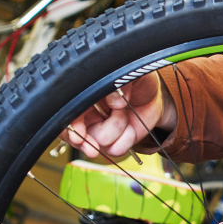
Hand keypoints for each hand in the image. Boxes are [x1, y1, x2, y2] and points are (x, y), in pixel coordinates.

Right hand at [60, 73, 176, 158]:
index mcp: (83, 96)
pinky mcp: (114, 143)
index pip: (67, 113)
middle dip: (84, 139)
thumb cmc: (136, 83)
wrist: (155, 97)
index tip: (77, 134)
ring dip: (116, 127)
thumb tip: (115, 99)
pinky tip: (130, 128)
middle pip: (74, 135)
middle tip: (92, 144)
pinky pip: (115, 150)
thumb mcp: (130, 74)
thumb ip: (121, 80)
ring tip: (123, 112)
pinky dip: (125, 140)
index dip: (69, 126)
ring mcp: (99, 130)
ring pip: (99, 141)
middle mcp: (87, 115)